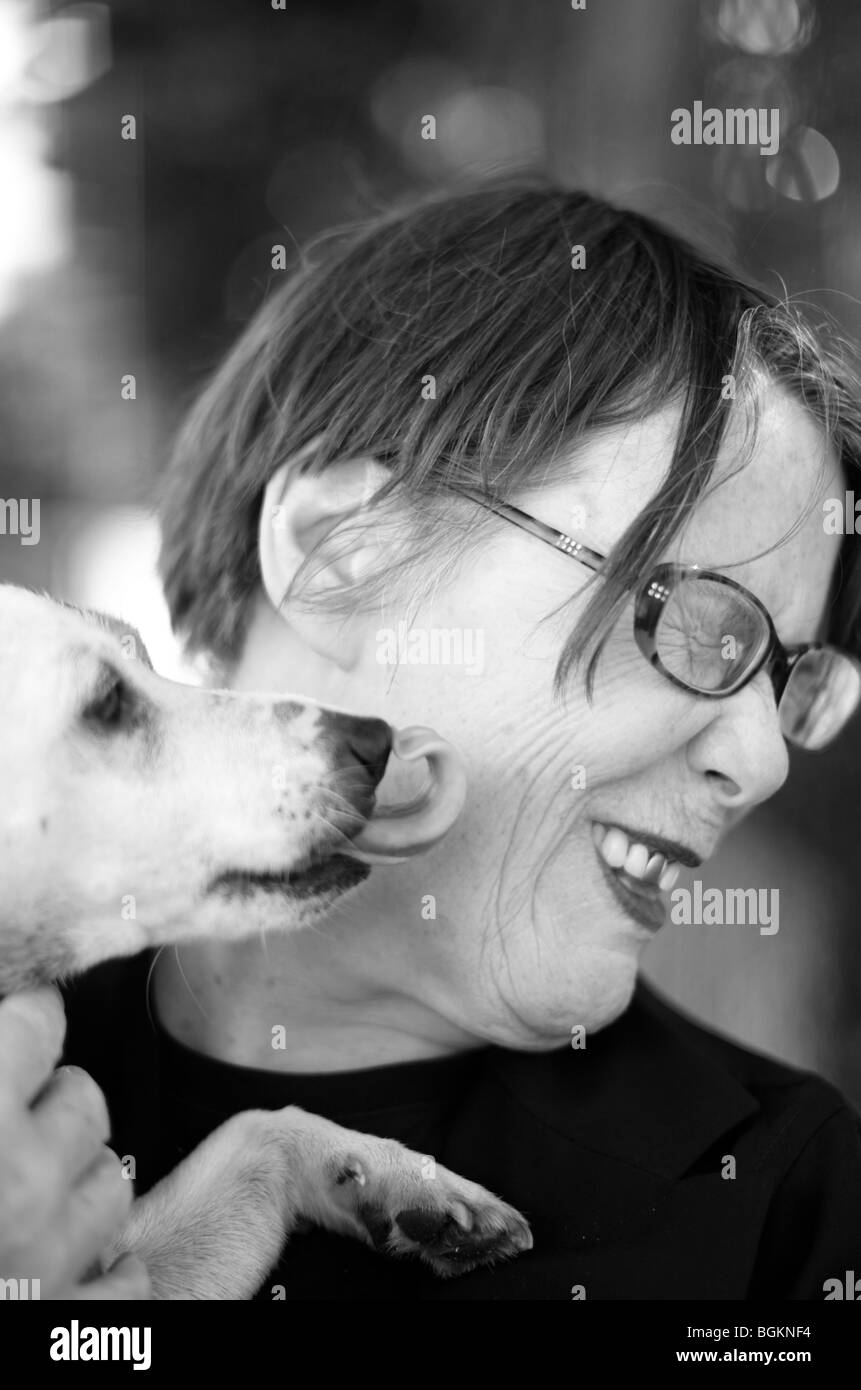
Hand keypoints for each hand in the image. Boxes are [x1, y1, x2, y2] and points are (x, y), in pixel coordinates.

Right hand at [0, 987, 149, 1298]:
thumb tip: (13, 1013)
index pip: (36, 1023)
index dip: (30, 1016)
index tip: (30, 1016)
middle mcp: (19, 1182)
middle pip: (83, 1099)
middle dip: (53, 1104)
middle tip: (13, 1121)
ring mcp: (46, 1257)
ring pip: (113, 1181)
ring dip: (79, 1181)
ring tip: (35, 1190)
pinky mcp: (61, 1322)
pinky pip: (124, 1283)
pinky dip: (106, 1270)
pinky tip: (82, 1261)